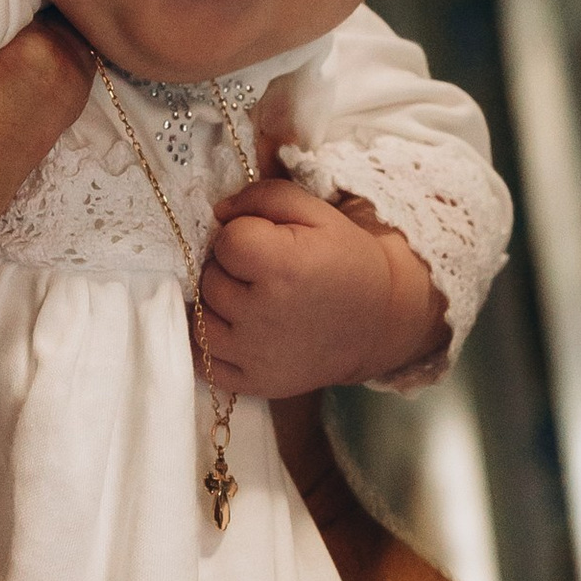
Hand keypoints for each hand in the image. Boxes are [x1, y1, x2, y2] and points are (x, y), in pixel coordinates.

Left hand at [199, 179, 444, 398]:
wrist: (379, 321)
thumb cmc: (347, 261)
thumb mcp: (318, 213)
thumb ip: (265, 197)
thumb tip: (219, 211)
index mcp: (284, 267)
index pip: (226, 240)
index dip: (242, 234)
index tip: (266, 243)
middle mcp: (264, 315)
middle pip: (210, 280)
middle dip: (229, 270)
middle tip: (263, 273)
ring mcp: (256, 355)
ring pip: (201, 318)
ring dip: (219, 306)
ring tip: (253, 301)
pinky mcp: (254, 383)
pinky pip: (203, 360)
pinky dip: (211, 344)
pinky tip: (238, 331)